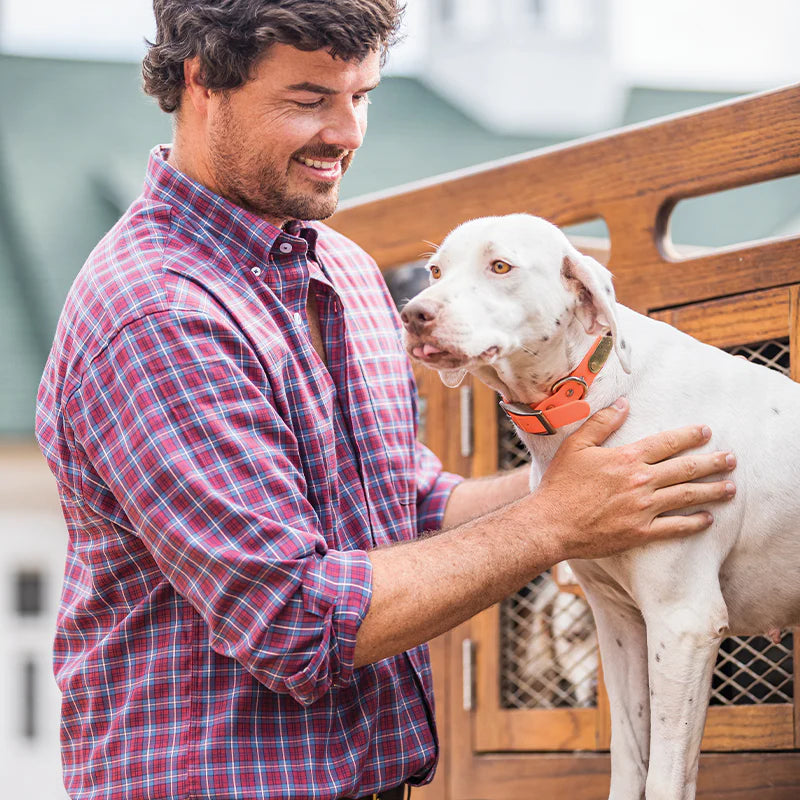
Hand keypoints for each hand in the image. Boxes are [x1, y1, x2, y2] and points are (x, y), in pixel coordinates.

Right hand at [533, 398, 735, 561]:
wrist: (552, 524)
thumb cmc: (561, 485)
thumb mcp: (576, 446)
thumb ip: (601, 423)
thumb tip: (624, 404)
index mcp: (627, 458)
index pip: (666, 442)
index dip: (689, 436)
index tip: (706, 432)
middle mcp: (641, 481)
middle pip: (685, 468)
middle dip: (712, 462)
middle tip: (731, 459)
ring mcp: (643, 508)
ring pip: (687, 496)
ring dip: (712, 491)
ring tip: (730, 487)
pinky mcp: (641, 532)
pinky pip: (676, 527)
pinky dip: (694, 523)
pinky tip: (707, 519)